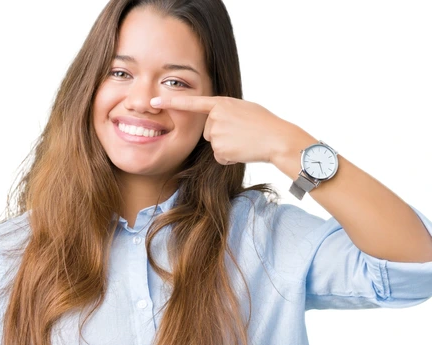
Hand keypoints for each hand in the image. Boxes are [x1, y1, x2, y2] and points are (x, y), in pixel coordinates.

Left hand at [150, 95, 318, 178]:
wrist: (277, 139)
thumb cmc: (265, 123)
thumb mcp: (245, 109)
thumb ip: (226, 111)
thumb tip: (217, 120)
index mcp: (222, 103)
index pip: (192, 102)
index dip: (171, 102)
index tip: (154, 101)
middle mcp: (215, 117)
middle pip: (208, 131)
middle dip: (222, 135)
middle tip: (242, 133)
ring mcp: (216, 133)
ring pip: (215, 144)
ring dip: (228, 146)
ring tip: (245, 141)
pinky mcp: (219, 149)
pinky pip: (220, 156)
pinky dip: (231, 156)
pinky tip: (244, 150)